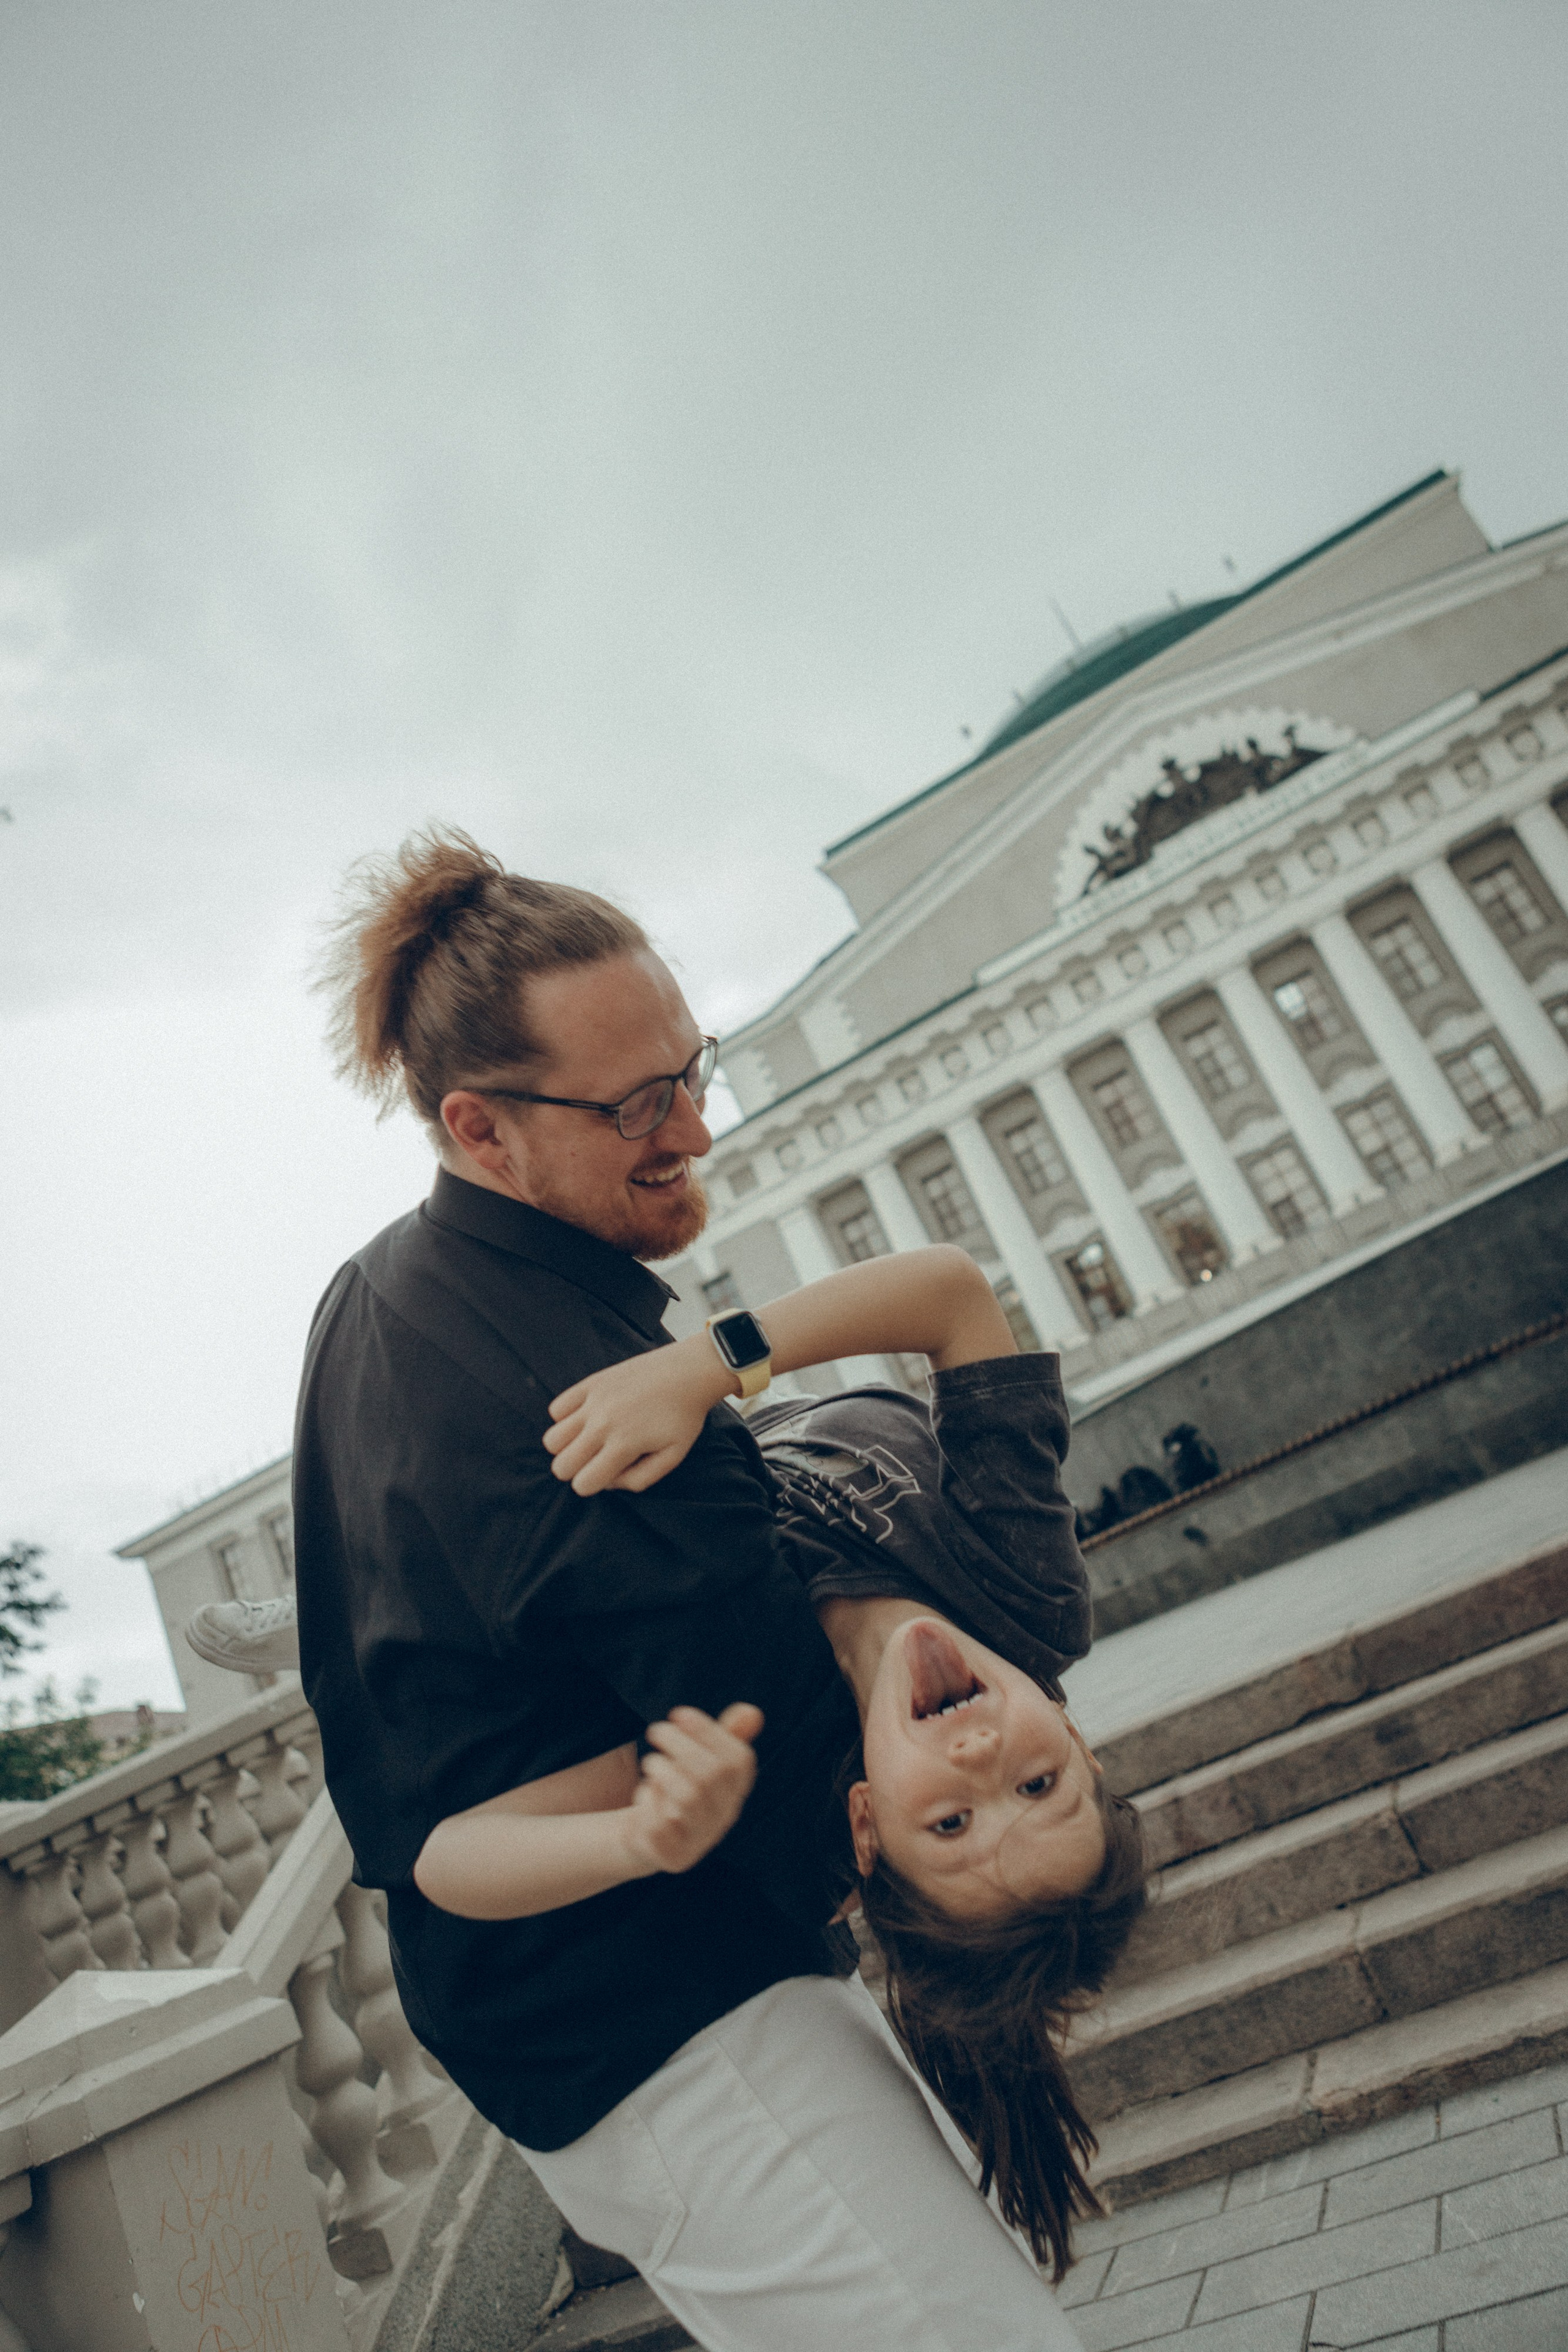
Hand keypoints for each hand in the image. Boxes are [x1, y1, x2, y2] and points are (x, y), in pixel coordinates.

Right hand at [545, 1337, 734, 1493]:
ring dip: (566, 1447)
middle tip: (596, 1460)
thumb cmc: (683, 1418)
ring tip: (589, 1440)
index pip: (583, 1484)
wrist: (689, 1372)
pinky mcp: (591, 1382)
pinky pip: (556, 1408)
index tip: (608, 1473)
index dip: (593, 1485)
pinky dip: (565, 1418)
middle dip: (575, 1471)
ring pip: (551, 1440)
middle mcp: (603, 1423)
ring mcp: (594, 1401)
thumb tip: (607, 1482)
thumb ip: (639, 1480)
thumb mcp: (672, 1457)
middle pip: (560, 1465)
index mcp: (624, 1445)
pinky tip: (587, 1418)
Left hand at [621, 1704, 762, 1875]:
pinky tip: (645, 1795)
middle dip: (679, 1745)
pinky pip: (658, 1825)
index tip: (679, 1713)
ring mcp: (700, 1840)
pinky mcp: (673, 1857)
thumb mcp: (701, 1757)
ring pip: (686, 1798)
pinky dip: (646, 1801)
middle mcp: (725, 1817)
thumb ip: (727, 1734)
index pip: (737, 1760)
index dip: (708, 1732)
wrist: (650, 1836)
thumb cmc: (679, 1786)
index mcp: (737, 1790)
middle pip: (710, 1775)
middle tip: (655, 1730)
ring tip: (651, 1763)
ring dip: (661, 1771)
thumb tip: (750, 1711)